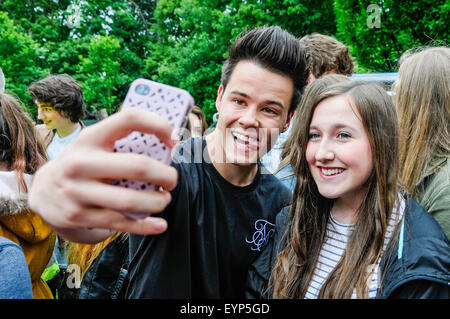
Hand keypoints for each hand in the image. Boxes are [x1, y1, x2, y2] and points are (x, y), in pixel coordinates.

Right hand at [29, 108, 177, 242]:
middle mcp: (81, 162)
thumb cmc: (83, 164)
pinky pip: (120, 223)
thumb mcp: (95, 145)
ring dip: (157, 202)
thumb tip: (168, 147)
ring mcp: (77, 191)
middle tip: (172, 180)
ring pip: (131, 201)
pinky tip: (160, 224)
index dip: (157, 125)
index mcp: (91, 137)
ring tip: (164, 200)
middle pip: (138, 165)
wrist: (43, 191)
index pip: (129, 119)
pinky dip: (145, 226)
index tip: (173, 139)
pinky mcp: (78, 216)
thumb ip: (123, 143)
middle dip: (165, 175)